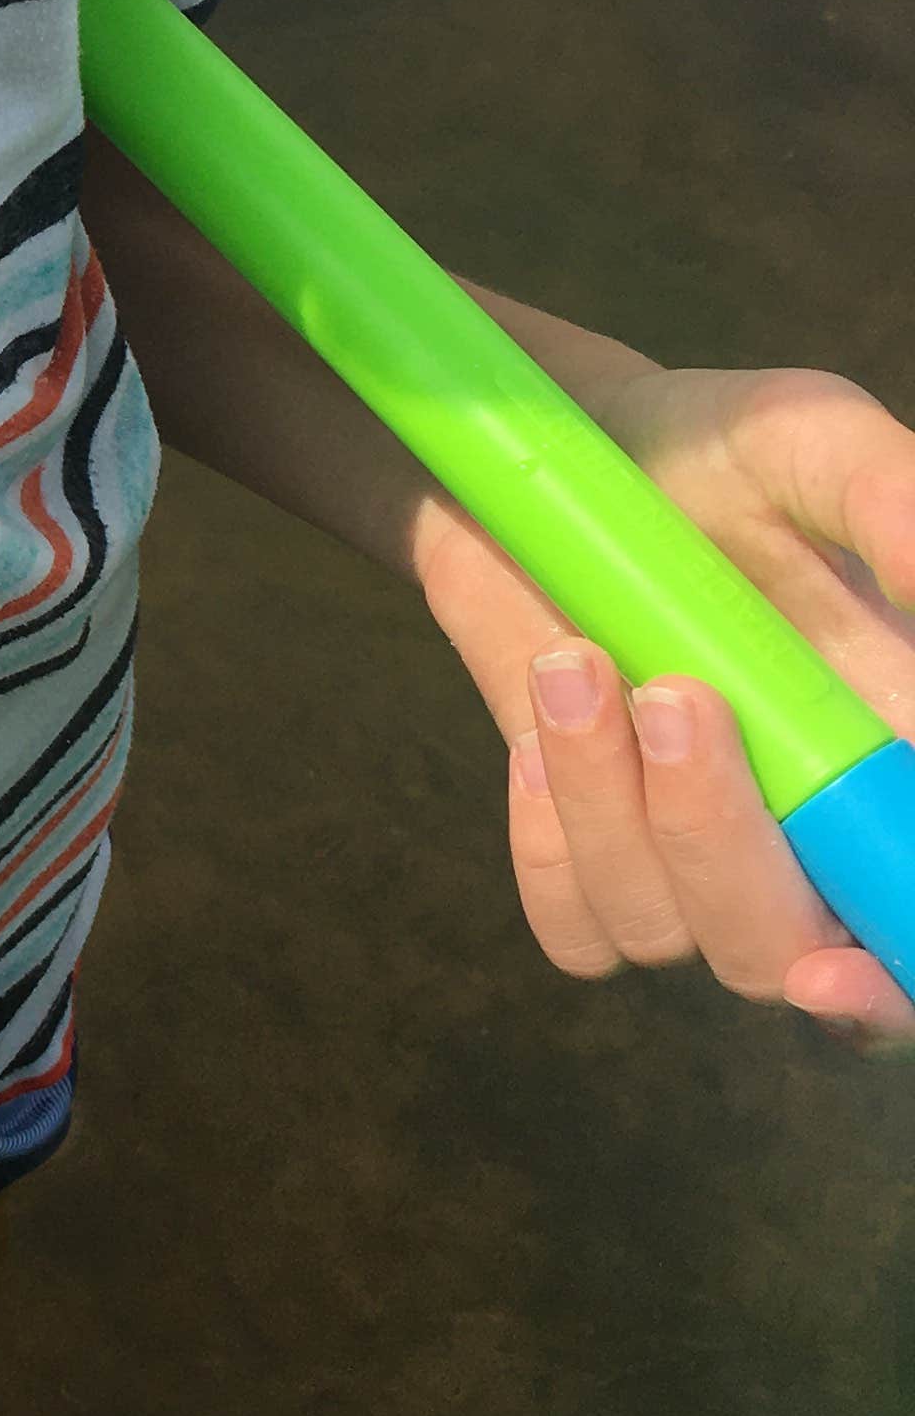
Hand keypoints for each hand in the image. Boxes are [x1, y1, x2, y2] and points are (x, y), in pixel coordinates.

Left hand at [413, 363, 914, 1041]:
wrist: (550, 456)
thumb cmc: (705, 446)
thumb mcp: (806, 437)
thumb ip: (890, 500)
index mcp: (890, 756)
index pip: (909, 920)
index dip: (893, 978)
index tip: (838, 969)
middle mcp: (807, 832)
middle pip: (786, 956)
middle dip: (719, 844)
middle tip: (675, 694)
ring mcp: (691, 853)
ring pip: (664, 931)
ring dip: (604, 805)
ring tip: (576, 657)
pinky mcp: (589, 854)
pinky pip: (574, 929)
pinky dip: (546, 845)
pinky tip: (537, 737)